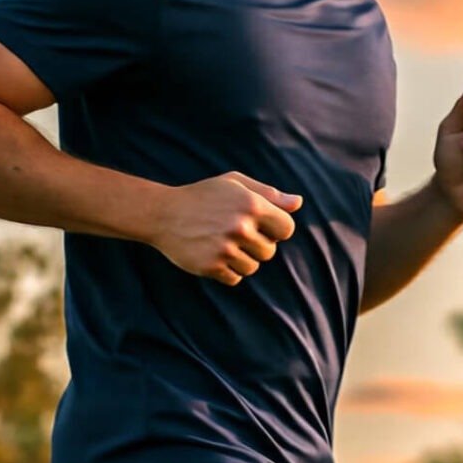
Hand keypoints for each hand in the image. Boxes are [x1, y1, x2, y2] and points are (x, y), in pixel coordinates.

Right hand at [149, 171, 301, 285]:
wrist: (164, 213)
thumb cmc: (204, 195)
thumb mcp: (235, 184)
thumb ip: (269, 193)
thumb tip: (298, 203)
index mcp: (251, 204)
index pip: (287, 229)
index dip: (277, 229)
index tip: (262, 225)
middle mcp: (241, 227)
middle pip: (270, 251)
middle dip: (258, 244)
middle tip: (235, 232)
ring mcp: (225, 248)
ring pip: (253, 267)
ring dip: (243, 258)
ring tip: (224, 243)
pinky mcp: (211, 266)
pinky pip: (235, 278)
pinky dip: (228, 270)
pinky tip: (214, 254)